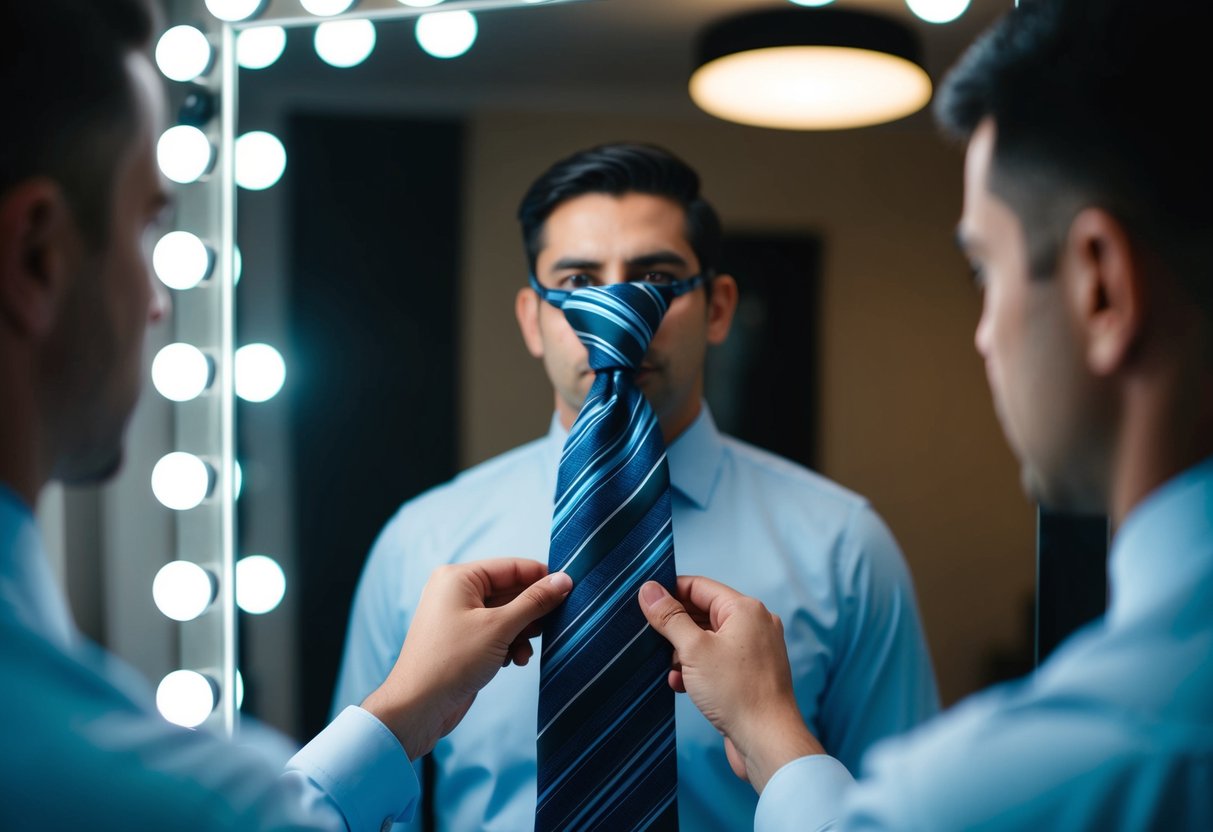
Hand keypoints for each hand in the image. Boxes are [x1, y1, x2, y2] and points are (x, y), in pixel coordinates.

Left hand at [363, 559, 572, 758]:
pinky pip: (496, 633)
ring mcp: (458, 618)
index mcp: (459, 578)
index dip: (542, 578)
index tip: (570, 590)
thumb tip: (564, 580)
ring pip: (506, 615)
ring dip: (523, 633)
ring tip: (526, 651)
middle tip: (555, 625)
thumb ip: (535, 602)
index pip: (512, 567)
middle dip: (532, 612)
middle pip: (510, 591)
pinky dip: (510, 644)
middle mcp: (456, 593)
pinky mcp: (463, 641)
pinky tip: (515, 660)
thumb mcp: (500, 628)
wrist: (417, 708)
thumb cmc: (451, 662)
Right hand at [638, 576, 824, 791]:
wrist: (767, 741)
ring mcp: (754, 651)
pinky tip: (682, 684)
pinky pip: (717, 661)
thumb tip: (649, 589)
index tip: (644, 602)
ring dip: (684, 652)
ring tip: (671, 669)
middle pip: (703, 612)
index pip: (698, 586)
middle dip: (675, 627)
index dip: (669, 592)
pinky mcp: (750, 674)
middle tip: (651, 639)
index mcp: (745, 609)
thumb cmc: (737, 693)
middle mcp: (754, 625)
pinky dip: (697, 669)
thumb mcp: (693, 649)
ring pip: (707, 639)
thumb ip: (669, 617)